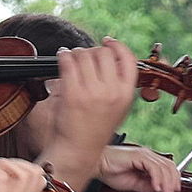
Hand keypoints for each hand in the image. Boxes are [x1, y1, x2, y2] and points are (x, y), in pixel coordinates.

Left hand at [49, 38, 136, 163]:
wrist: (78, 150)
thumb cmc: (95, 129)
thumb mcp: (119, 108)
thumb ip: (118, 83)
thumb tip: (110, 53)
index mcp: (126, 94)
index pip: (128, 58)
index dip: (117, 45)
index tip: (107, 41)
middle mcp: (112, 92)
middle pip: (104, 53)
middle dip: (92, 51)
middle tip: (84, 57)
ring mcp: (92, 92)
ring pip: (85, 54)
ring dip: (76, 53)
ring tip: (72, 59)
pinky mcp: (72, 93)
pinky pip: (68, 61)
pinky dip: (63, 55)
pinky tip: (62, 57)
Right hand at [97, 145, 180, 191]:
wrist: (97, 166)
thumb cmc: (110, 171)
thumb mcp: (134, 184)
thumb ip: (147, 187)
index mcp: (147, 160)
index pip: (168, 168)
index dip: (174, 180)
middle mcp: (147, 155)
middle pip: (169, 166)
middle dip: (172, 183)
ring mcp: (143, 154)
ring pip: (163, 167)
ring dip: (166, 183)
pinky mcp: (138, 156)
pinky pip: (153, 167)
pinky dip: (157, 178)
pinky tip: (156, 188)